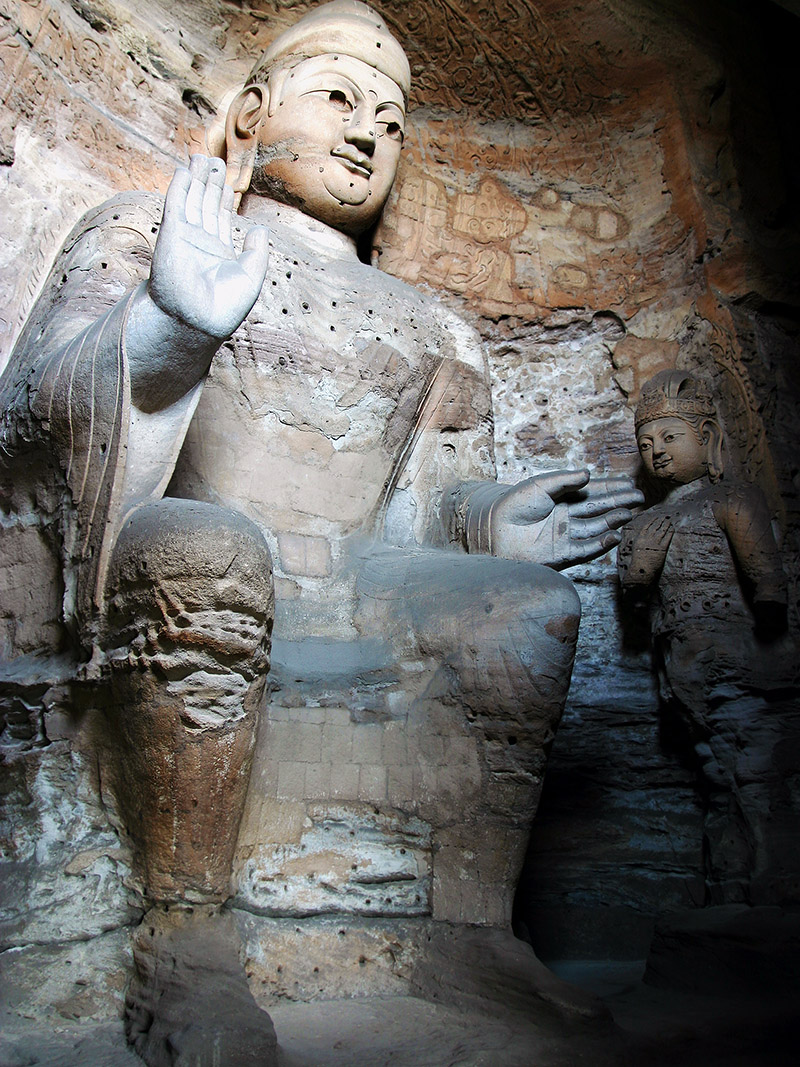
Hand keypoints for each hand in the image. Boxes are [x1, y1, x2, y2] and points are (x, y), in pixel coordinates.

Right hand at [149, 155, 268, 338]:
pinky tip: (185, 170)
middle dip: (209, 183)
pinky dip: (179, 186)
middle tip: (214, 161)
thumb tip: (259, 228)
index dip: (223, 199)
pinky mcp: (171, 233)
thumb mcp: (252, 274)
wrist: (200, 319)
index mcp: (218, 253)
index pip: (220, 219)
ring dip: (195, 179)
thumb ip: (258, 249)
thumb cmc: (226, 306)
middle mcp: (200, 243)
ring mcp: (185, 238)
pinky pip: (175, 204)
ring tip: (201, 157)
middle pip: (205, 205)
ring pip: (191, 200)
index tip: (226, 182)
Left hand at [490, 469, 643, 568]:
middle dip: (619, 503)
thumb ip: (565, 480)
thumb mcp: (540, 485)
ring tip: (628, 514)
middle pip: (598, 509)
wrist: (496, 530)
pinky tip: (614, 535)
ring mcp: (565, 535)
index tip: (630, 484)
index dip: (612, 488)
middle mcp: (566, 517)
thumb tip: (589, 474)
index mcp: (561, 498)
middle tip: (639, 498)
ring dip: (613, 521)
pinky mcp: (562, 553)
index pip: (592, 492)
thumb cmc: (514, 504)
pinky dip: (601, 544)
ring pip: (596, 528)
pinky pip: (586, 549)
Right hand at [619, 513, 673, 584]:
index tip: (656, 518)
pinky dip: (670, 532)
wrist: (641, 572)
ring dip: (666, 525)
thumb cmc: (637, 564)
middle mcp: (647, 539)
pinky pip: (667, 537)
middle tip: (665, 517)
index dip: (652, 521)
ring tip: (669, 521)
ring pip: (661, 530)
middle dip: (660, 521)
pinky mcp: (662, 548)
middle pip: (655, 527)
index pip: (646, 527)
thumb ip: (640, 543)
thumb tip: (643, 539)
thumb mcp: (635, 550)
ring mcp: (655, 543)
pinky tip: (672, 528)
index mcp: (639, 539)